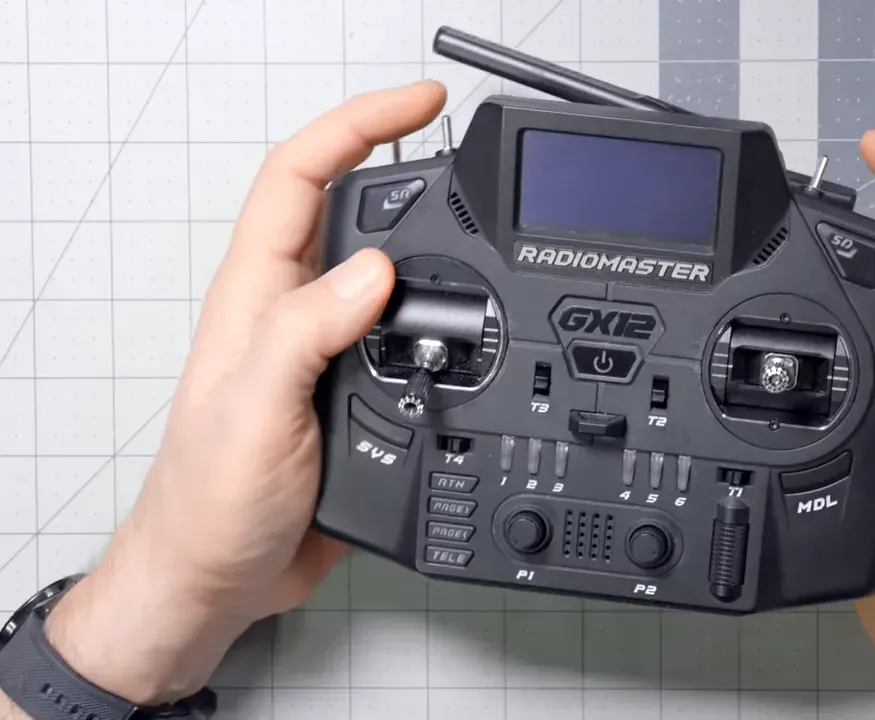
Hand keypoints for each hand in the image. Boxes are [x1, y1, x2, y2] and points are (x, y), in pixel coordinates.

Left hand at [40, 81, 447, 705]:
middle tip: (465, 153)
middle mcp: (295, 312)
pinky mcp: (359, 392)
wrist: (220, 580)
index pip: (301, 178)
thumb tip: (376, 269)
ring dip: (437, 247)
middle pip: (352, 210)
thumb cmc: (209, 502)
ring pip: (392, 274)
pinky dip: (450, 320)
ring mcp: (328, 352)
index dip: (359, 127)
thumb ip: (305, 334)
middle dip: (407, 167)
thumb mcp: (253, 410)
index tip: (419, 106)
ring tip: (486, 232)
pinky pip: (411, 337)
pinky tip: (478, 328)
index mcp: (259, 296)